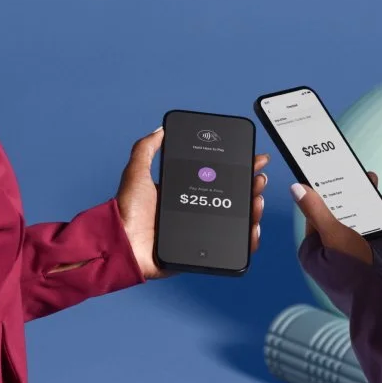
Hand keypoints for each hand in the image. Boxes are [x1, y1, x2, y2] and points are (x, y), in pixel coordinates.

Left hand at [115, 127, 270, 279]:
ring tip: (256, 201)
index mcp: (184, 194)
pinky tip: (252, 229)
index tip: (252, 160)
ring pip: (237, 221)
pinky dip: (248, 240)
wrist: (123, 245)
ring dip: (253, 211)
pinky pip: (232, 247)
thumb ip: (146, 149)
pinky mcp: (203, 252)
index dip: (238, 169)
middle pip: (233, 198)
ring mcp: (201, 232)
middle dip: (251, 187)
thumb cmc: (126, 212)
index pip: (218, 178)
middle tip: (258, 179)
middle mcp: (195, 211)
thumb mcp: (136, 173)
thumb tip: (161, 129)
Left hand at [291, 171, 381, 265]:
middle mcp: (332, 253)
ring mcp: (355, 256)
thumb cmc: (353, 274)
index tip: (332, 174)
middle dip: (349, 195)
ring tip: (373, 183)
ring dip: (367, 203)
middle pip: (340, 216)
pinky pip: (378, 232)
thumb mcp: (332, 235)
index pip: (315, 215)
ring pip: (360, 222)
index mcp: (314, 250)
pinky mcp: (375, 259)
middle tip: (359, 175)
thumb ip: (315, 210)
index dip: (323, 193)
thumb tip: (296, 188)